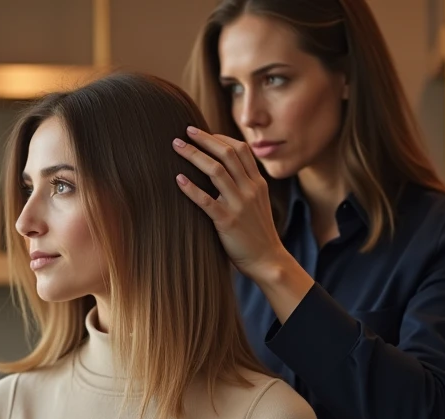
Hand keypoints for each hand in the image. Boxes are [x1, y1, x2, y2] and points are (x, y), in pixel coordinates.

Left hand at [173, 126, 291, 282]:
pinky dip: (191, 188)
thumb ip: (246, 185)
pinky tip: (178, 179)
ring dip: (194, 155)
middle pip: (227, 153)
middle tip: (185, 131)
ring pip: (216, 171)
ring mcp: (239, 204)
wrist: (267, 260)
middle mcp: (250, 189)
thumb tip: (224, 171)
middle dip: (204, 139)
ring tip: (177, 146)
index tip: (203, 132)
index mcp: (257, 183)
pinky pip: (206, 200)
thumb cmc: (257, 233)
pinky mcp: (227, 222)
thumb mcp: (258, 203)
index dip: (220, 138)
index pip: (241, 149)